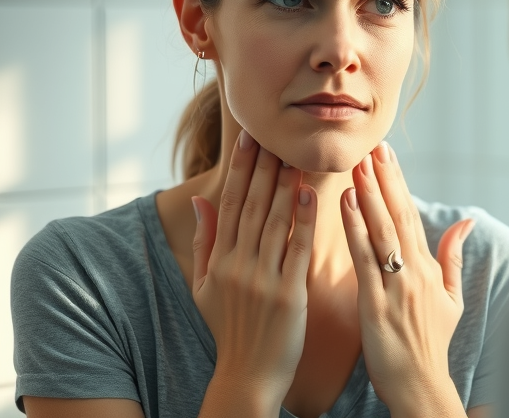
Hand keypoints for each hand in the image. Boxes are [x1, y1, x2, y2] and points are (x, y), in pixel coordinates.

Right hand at [191, 130, 316, 414]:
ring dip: (283, 185)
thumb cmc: (229, 329)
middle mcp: (237, 265)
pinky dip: (304, 220)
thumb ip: (204, 241)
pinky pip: (297, 249)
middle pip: (251, 206)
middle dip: (262, 167)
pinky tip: (310, 193)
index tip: (249, 139)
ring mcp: (262, 279)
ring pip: (273, 221)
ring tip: (293, 154)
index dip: (241, 169)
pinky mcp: (287, 294)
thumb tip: (199, 199)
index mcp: (219, 260)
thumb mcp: (204, 286)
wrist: (246, 375)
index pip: (230, 204)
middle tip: (273, 134)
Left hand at [341, 142, 474, 416]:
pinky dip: (354, 227)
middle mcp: (414, 272)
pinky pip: (364, 258)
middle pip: (399, 216)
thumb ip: (453, 258)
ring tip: (358, 163)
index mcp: (428, 268)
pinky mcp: (376, 303)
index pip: (412, 215)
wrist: (421, 385)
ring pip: (382, 230)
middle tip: (373, 145)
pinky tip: (345, 203)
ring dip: (369, 194)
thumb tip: (467, 222)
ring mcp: (396, 286)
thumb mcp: (452, 299)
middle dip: (385, 178)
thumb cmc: (432, 344)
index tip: (387, 154)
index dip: (398, 183)